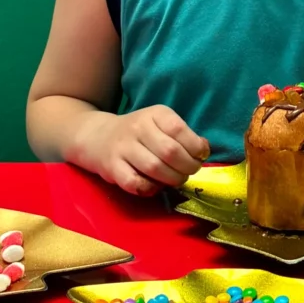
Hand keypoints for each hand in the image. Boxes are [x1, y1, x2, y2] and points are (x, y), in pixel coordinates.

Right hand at [81, 105, 209, 196]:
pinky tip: (156, 185)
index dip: (195, 147)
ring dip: (173, 179)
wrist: (99, 137)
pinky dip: (151, 189)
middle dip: (188, 166)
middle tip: (191, 171)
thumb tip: (204, 148)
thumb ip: (182, 135)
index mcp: (154, 113)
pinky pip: (135, 183)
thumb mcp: (160, 124)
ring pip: (155, 168)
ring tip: (177, 179)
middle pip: (170, 151)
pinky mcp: (112, 168)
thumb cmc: (139, 133)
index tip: (201, 155)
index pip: (179, 129)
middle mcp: (138, 127)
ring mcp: (123, 148)